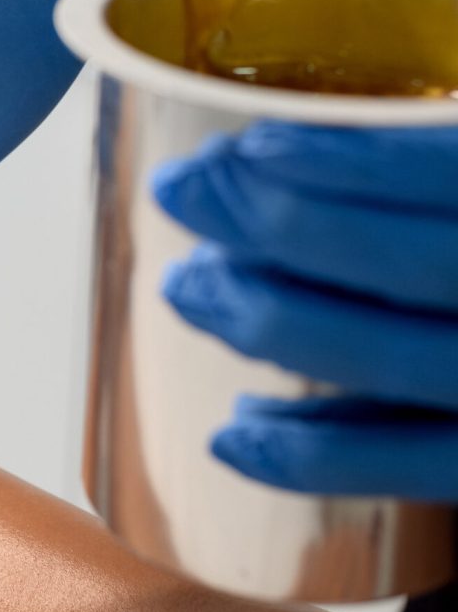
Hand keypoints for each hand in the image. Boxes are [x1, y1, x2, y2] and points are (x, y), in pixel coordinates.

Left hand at [154, 122, 457, 499]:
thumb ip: (433, 161)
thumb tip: (288, 143)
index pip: (452, 171)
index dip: (344, 157)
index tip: (244, 147)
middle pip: (404, 260)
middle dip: (272, 224)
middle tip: (181, 194)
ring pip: (394, 360)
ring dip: (268, 323)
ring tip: (188, 287)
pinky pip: (414, 468)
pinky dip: (312, 458)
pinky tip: (235, 432)